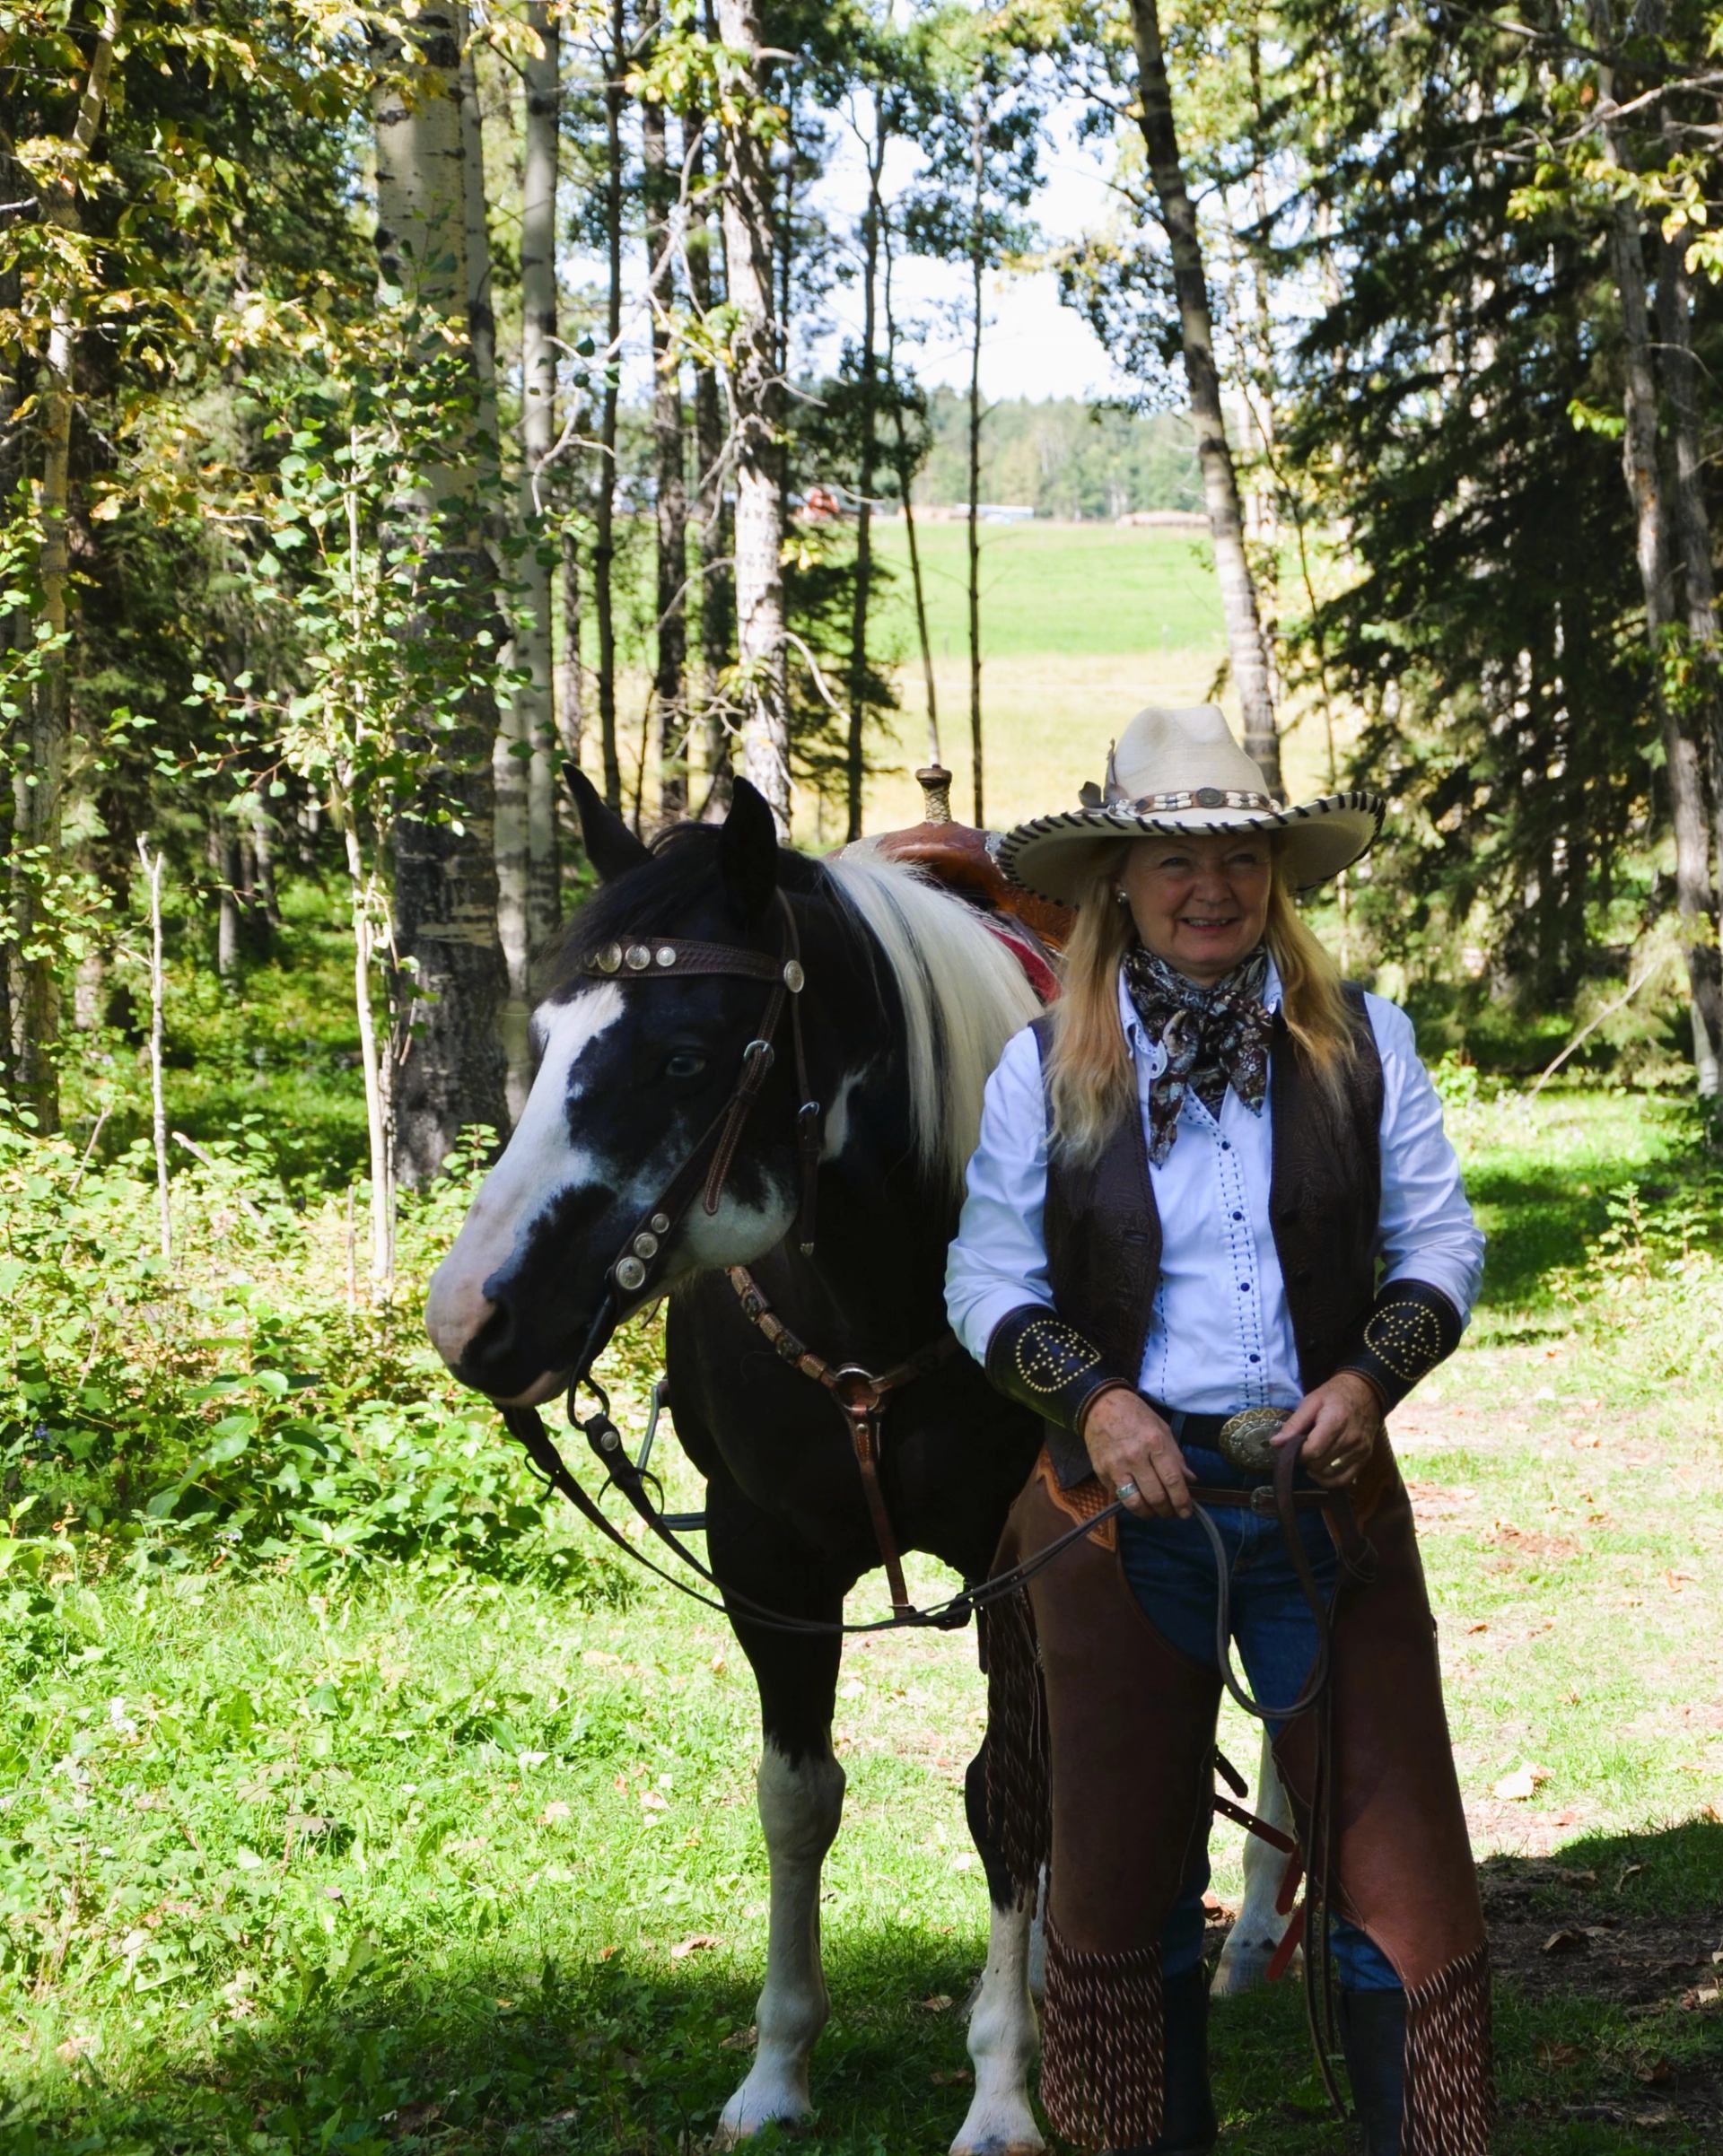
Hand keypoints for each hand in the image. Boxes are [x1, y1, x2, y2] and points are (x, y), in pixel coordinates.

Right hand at [1078, 1387, 1193, 1519]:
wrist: (1101, 1405)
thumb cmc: (1137, 1416)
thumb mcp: (1162, 1430)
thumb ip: (1176, 1457)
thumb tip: (1190, 1480)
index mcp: (1155, 1443)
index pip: (1172, 1480)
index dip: (1182, 1501)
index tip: (1186, 1512)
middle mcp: (1135, 1456)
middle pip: (1155, 1496)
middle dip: (1167, 1510)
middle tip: (1171, 1513)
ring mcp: (1116, 1466)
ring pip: (1135, 1503)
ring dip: (1148, 1513)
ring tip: (1154, 1512)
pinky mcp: (1101, 1472)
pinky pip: (1118, 1496)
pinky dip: (1130, 1502)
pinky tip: (1137, 1499)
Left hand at [1273, 1370, 1383, 1487]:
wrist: (1365, 1392)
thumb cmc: (1334, 1395)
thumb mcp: (1311, 1401)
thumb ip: (1294, 1424)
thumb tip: (1275, 1443)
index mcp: (1335, 1422)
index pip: (1313, 1450)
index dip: (1298, 1454)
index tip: (1292, 1448)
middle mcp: (1351, 1439)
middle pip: (1320, 1464)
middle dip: (1305, 1461)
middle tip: (1301, 1452)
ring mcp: (1360, 1450)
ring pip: (1331, 1474)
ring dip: (1316, 1471)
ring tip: (1310, 1460)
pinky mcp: (1365, 1457)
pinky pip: (1345, 1479)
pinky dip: (1330, 1480)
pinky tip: (1321, 1472)